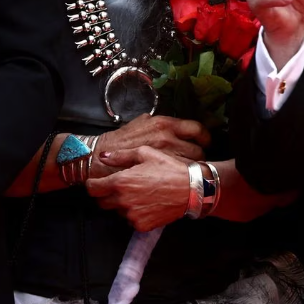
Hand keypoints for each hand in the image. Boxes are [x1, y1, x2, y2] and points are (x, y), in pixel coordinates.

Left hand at [87, 146, 190, 229]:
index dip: (93, 184)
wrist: (191, 189)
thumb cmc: (170, 168)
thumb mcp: (146, 153)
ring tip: (138, 193)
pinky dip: (135, 213)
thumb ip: (121, 155)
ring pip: (117, 211)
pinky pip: (131, 220)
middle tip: (119, 187)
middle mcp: (123, 200)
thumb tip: (104, 156)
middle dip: (105, 195)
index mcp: (121, 182)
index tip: (96, 183)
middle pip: (101, 202)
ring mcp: (132, 215)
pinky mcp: (142, 225)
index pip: (92, 189)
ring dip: (122, 204)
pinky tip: (146, 203)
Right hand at [94, 115, 209, 176]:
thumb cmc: (118, 141)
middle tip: (194, 160)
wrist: (97, 159)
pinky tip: (171, 181)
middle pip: (198, 152)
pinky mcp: (158, 177)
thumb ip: (157, 121)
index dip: (206, 137)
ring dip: (189, 170)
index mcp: (165, 125)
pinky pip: (178, 181)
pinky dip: (177, 182)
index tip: (205, 142)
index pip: (197, 129)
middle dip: (198, 157)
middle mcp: (168, 141)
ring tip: (182, 172)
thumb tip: (170, 122)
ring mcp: (164, 161)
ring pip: (191, 168)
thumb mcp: (139, 122)